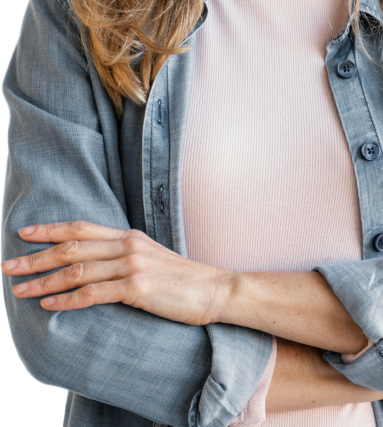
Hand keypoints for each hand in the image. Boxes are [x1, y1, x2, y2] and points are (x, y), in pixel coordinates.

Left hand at [2, 221, 232, 325]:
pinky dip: (67, 299)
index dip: (50, 230)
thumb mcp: (150, 258)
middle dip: (36, 257)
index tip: (23, 234)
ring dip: (44, 281)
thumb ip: (122, 255)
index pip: (81, 227)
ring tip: (20, 290)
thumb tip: (92, 263)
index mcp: (128, 236)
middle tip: (8, 266)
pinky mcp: (137, 289)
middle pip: (72, 248)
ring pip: (77, 272)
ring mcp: (132, 266)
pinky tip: (49, 304)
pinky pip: (93, 294)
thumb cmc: (180, 279)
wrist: (213, 290)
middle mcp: (127, 246)